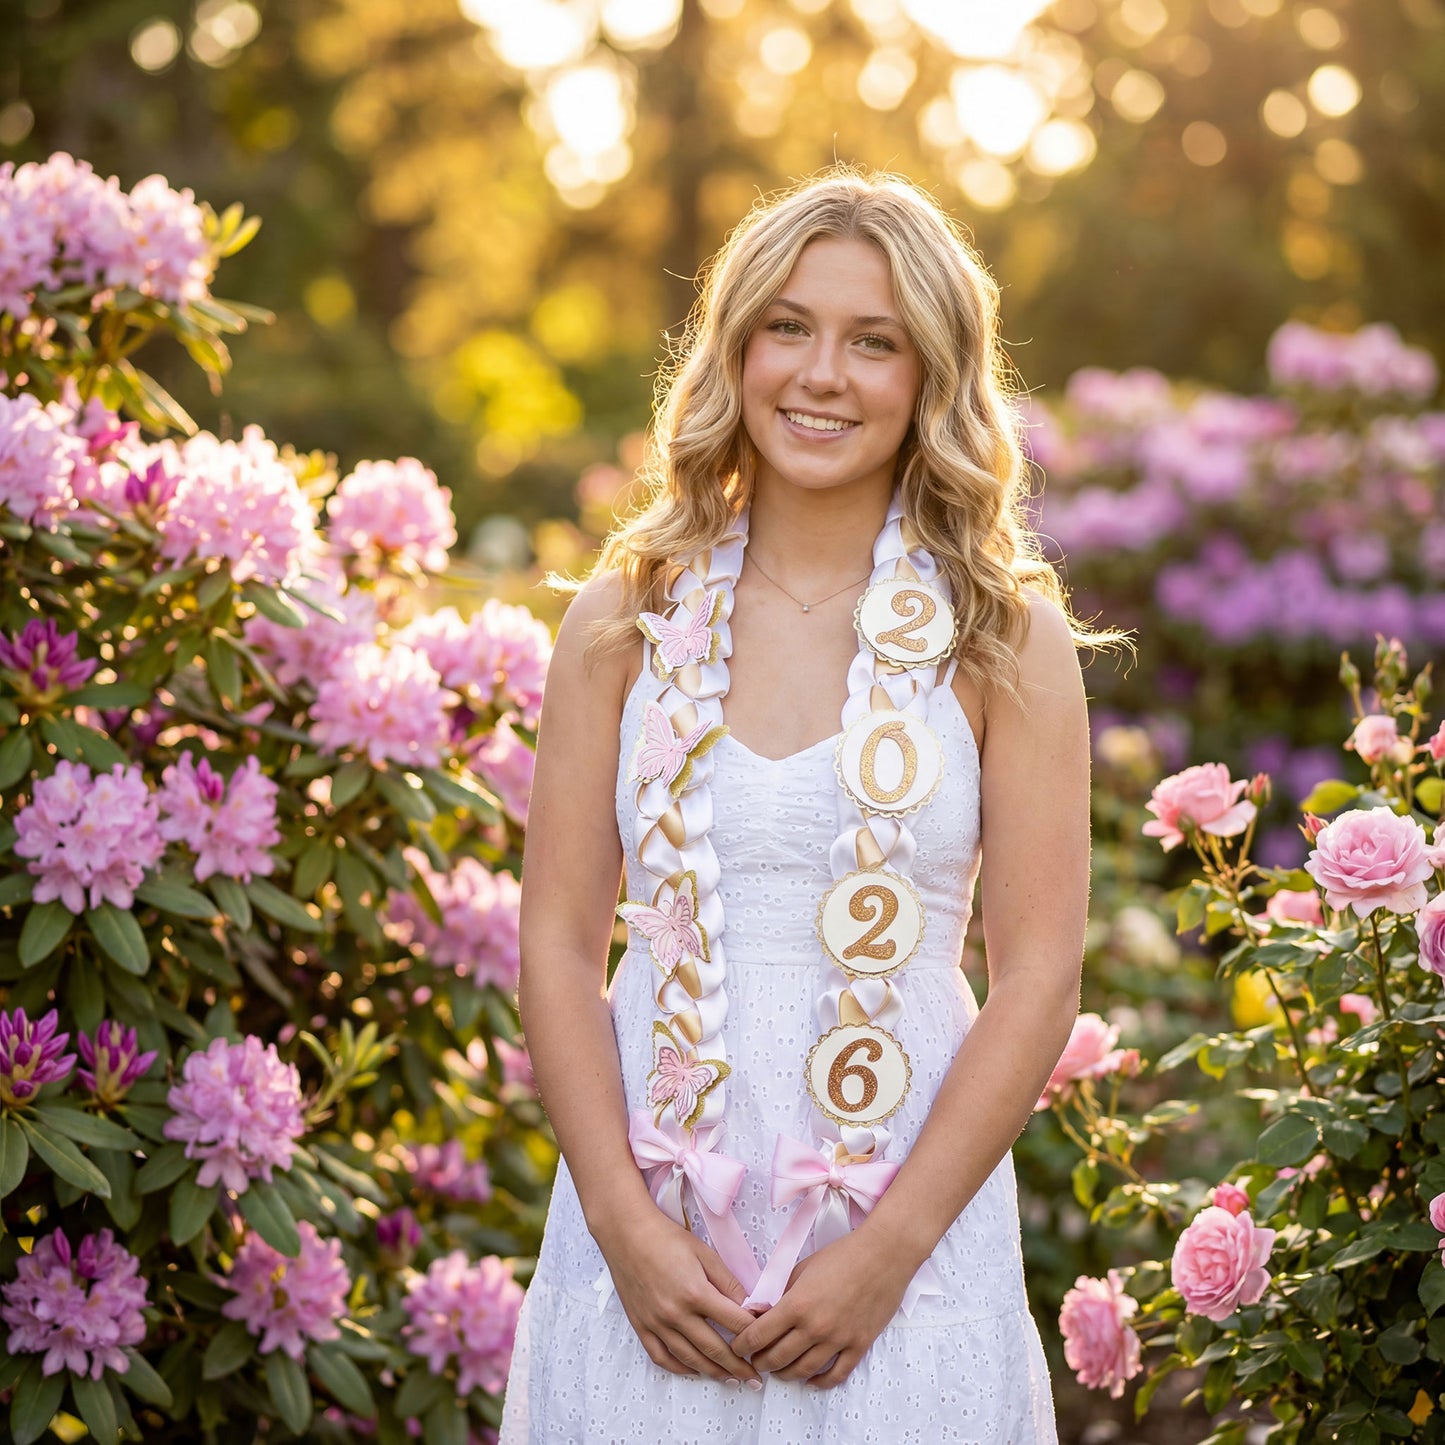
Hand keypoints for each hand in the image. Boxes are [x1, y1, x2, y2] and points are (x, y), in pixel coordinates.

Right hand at [594, 1206, 762, 1385]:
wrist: (626, 1233)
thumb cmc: (667, 1238)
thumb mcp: (705, 1253)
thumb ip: (728, 1281)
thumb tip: (750, 1305)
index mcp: (696, 1293)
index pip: (734, 1323)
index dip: (753, 1335)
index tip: (765, 1343)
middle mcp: (676, 1314)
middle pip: (714, 1349)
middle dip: (739, 1366)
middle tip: (755, 1379)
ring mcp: (657, 1323)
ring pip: (690, 1359)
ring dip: (714, 1372)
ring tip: (731, 1379)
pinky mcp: (641, 1326)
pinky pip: (661, 1357)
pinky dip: (679, 1368)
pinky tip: (694, 1370)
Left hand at [731, 1227, 914, 1388]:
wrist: (883, 1255)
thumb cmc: (842, 1255)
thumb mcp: (803, 1267)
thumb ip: (781, 1292)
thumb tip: (762, 1311)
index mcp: (797, 1304)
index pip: (759, 1335)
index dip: (742, 1344)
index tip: (737, 1347)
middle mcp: (814, 1327)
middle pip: (777, 1358)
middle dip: (760, 1362)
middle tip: (755, 1360)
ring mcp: (838, 1340)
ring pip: (803, 1371)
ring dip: (785, 1374)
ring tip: (778, 1371)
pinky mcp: (858, 1346)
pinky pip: (835, 1375)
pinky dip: (819, 1383)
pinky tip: (810, 1380)